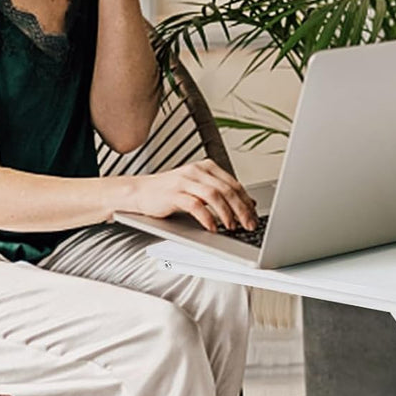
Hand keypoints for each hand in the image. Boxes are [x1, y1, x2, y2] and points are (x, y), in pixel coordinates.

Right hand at [129, 159, 258, 232]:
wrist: (140, 193)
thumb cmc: (169, 193)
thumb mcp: (198, 190)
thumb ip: (220, 193)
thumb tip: (248, 204)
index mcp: (206, 167)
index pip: (234, 184)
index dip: (246, 201)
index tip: (254, 216)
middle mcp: (197, 171)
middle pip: (227, 189)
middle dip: (242, 209)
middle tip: (249, 224)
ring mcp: (185, 181)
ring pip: (215, 195)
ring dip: (227, 213)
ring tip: (233, 227)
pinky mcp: (174, 194)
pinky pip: (196, 205)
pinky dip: (207, 218)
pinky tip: (213, 227)